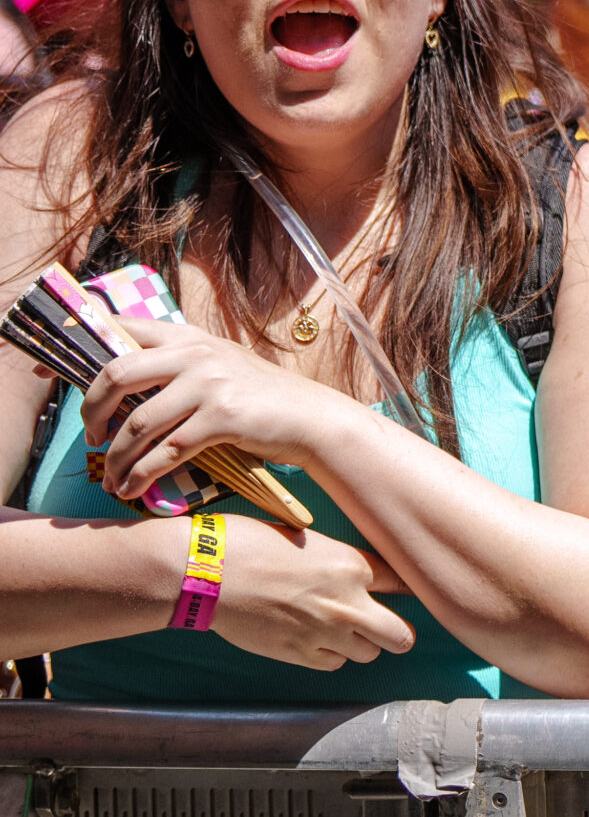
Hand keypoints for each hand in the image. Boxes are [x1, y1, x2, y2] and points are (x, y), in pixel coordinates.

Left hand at [82, 317, 352, 495]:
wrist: (312, 420)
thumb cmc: (262, 399)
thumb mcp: (219, 367)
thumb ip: (177, 367)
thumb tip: (122, 387)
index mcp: (189, 336)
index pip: (121, 328)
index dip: (78, 345)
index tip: (48, 371)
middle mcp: (196, 353)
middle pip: (117, 373)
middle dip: (90, 410)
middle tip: (90, 436)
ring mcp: (209, 384)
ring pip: (138, 421)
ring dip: (116, 456)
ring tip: (111, 477)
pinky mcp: (222, 417)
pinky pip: (166, 450)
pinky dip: (143, 473)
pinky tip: (133, 488)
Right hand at [203, 515, 417, 669]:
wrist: (206, 570)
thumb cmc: (251, 544)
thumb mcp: (310, 541)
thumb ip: (342, 563)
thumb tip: (361, 577)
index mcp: (353, 566)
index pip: (405, 584)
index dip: (408, 590)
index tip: (408, 594)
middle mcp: (348, 603)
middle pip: (402, 636)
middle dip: (397, 633)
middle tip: (385, 628)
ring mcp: (325, 633)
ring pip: (368, 654)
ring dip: (360, 644)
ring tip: (340, 631)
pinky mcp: (299, 654)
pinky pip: (334, 665)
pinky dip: (331, 656)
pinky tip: (316, 640)